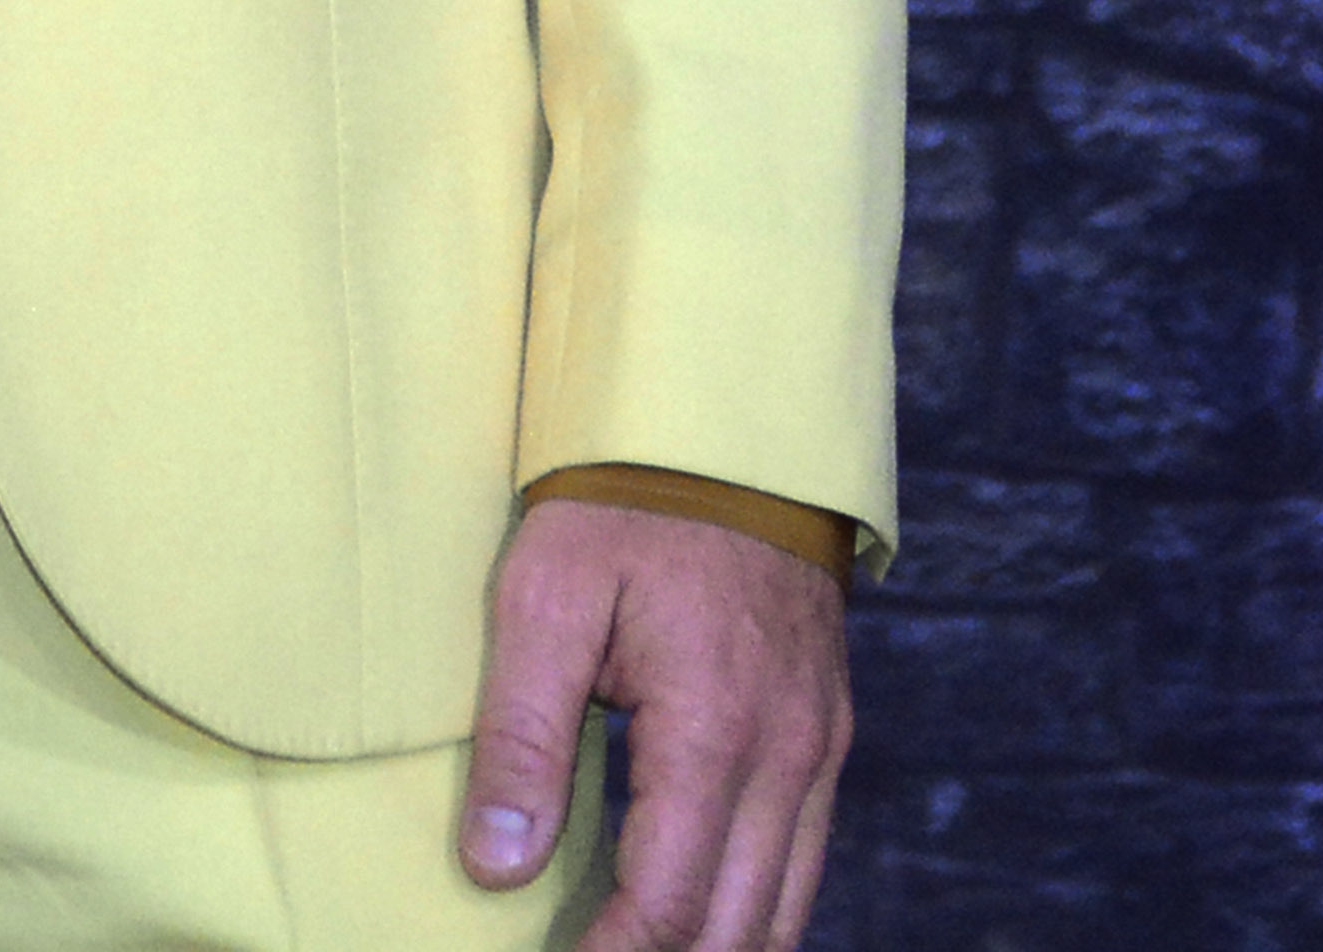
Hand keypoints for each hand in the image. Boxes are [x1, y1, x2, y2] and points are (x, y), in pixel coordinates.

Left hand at [459, 499, 849, 950]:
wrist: (723, 422)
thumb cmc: (621, 498)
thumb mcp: (545, 595)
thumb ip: (521, 735)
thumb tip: (497, 867)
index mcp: (715, 729)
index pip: (669, 907)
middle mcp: (788, 756)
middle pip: (737, 934)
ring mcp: (819, 747)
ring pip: (783, 915)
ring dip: (713, 951)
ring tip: (630, 949)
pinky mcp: (825, 732)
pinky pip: (800, 863)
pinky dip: (750, 912)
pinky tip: (692, 915)